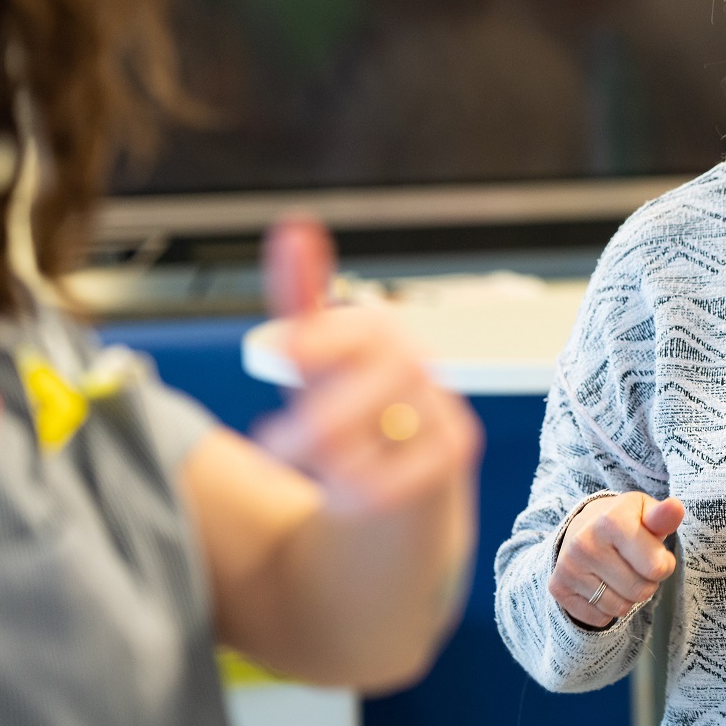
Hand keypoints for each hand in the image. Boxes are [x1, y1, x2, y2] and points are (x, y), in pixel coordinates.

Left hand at [256, 216, 481, 516]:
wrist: (397, 499)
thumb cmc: (349, 418)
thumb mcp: (314, 366)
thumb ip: (301, 301)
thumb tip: (293, 226)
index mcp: (380, 334)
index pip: (365, 326)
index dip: (328, 338)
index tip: (286, 351)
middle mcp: (418, 364)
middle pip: (393, 372)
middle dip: (327, 414)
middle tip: (271, 441)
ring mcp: (444, 410)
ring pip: (400, 423)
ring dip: (337, 453)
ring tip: (305, 468)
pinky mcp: (454, 457)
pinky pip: (408, 477)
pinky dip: (362, 491)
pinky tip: (345, 494)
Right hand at [549, 491, 684, 627]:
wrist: (582, 526)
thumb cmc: (624, 521)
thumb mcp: (645, 512)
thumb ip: (664, 516)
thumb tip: (675, 509)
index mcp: (612, 520)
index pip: (656, 568)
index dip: (664, 565)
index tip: (656, 554)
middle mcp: (585, 543)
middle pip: (640, 591)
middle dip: (647, 583)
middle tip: (637, 565)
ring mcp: (569, 566)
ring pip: (620, 609)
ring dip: (628, 598)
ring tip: (621, 574)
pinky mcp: (558, 587)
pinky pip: (599, 619)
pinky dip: (607, 609)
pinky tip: (603, 584)